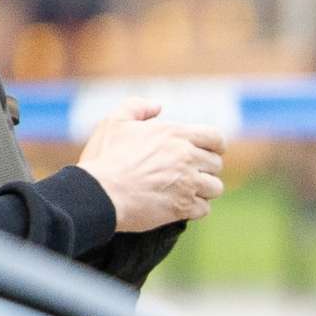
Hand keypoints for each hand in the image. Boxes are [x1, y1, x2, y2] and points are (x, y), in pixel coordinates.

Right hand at [74, 98, 225, 232]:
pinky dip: (195, 209)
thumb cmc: (104, 158)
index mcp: (175, 134)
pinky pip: (204, 209)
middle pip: (216, 164)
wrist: (99, 193)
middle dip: (206, 169)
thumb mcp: (114, 121)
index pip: (215, 138)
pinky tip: (181, 206)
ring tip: (187, 191)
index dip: (216, 146)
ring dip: (204, 190)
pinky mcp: (183, 206)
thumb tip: (157, 107)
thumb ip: (137, 107)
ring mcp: (187, 183)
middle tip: (190, 174)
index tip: (209, 152)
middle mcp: (186, 157)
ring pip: (215, 187)